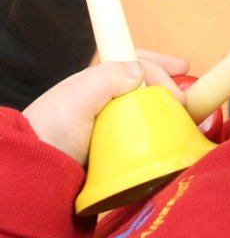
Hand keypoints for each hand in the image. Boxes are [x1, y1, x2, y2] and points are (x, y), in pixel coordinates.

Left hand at [22, 52, 190, 165]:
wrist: (33, 175)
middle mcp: (104, 101)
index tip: (182, 67)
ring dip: (167, 112)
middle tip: (188, 96)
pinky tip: (169, 140)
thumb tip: (140, 71)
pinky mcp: (113, 152)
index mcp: (96, 82)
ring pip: (146, 112)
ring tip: (186, 117)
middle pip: (145, 86)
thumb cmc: (50, 132)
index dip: (159, 63)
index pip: (134, 61)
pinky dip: (159, 137)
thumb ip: (107, 79)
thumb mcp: (77, 98)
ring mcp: (109, 127)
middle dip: (169, 86)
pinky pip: (142, 138)